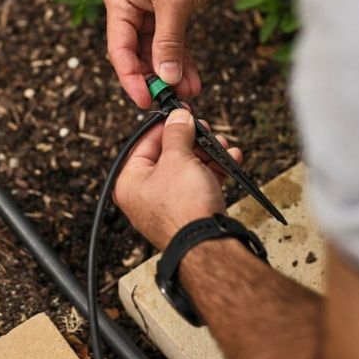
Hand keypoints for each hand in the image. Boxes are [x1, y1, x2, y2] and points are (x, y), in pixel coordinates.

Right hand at [103, 0, 234, 107]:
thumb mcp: (177, 4)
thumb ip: (169, 43)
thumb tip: (166, 79)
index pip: (119, 49)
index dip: (131, 79)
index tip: (145, 102)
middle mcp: (128, 4)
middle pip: (135, 52)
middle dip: (154, 77)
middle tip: (172, 101)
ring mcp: (148, 7)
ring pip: (154, 49)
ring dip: (170, 71)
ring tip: (189, 92)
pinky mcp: (168, 7)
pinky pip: (170, 40)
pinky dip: (180, 57)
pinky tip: (192, 77)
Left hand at [113, 108, 242, 250]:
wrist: (207, 245)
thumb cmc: (184, 207)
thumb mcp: (178, 158)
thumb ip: (177, 133)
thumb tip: (178, 117)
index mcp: (129, 182)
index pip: (143, 143)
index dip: (165, 126)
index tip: (180, 114)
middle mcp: (144, 195)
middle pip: (168, 155)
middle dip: (192, 140)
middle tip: (204, 129)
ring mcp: (166, 205)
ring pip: (186, 169)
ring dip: (207, 153)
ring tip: (221, 145)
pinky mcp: (187, 213)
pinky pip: (198, 184)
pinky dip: (213, 171)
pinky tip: (228, 160)